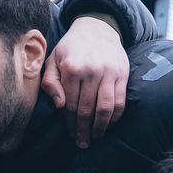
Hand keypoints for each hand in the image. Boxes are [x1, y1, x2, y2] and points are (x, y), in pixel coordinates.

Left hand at [42, 16, 127, 147]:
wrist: (97, 28)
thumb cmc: (71, 48)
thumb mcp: (53, 59)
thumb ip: (50, 82)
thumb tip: (59, 106)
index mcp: (71, 68)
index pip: (69, 104)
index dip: (69, 123)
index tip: (70, 134)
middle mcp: (90, 71)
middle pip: (86, 110)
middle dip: (83, 130)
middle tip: (82, 143)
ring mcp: (108, 73)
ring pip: (105, 108)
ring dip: (100, 127)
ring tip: (96, 137)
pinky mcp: (122, 74)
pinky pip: (120, 101)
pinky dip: (115, 116)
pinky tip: (109, 124)